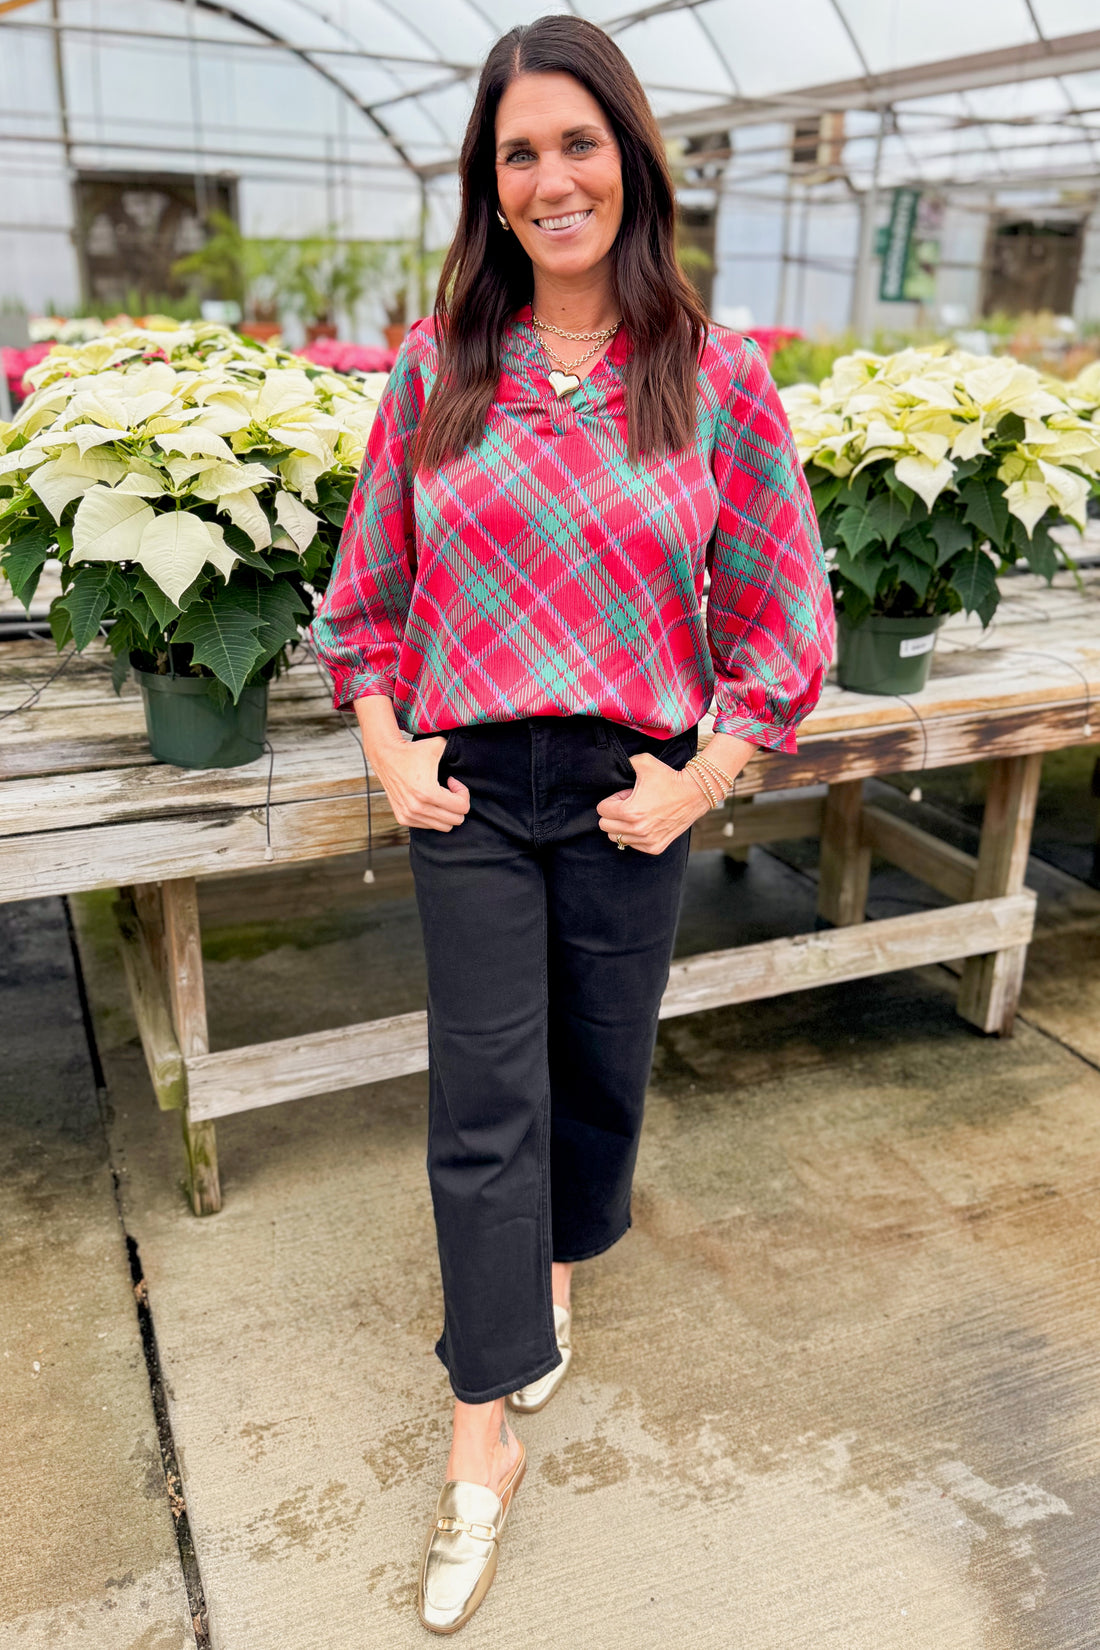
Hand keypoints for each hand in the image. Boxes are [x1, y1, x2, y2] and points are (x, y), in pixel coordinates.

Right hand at [353, 697, 468, 831]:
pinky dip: (433, 815)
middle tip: (449, 790)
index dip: (463, 793)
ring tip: (439, 795)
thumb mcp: (438, 746)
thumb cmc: (411, 752)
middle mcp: (418, 808)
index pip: (462, 808)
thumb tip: (468, 755)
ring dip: (446, 811)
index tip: (453, 781)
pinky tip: (428, 800)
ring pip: (443, 826)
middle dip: (457, 804)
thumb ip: (456, 750)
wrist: (385, 757)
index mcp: (428, 793)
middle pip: (455, 820)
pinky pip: (429, 826)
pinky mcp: (403, 818)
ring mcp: (410, 815)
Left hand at [596, 753, 711, 854]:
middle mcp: (637, 829)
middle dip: (613, 814)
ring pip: (618, 838)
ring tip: (638, 814)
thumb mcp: (644, 762)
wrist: (695, 793)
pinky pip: (633, 845)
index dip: (612, 800)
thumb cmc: (669, 778)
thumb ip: (625, 762)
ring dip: (623, 826)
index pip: (602, 810)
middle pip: (606, 827)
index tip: (625, 795)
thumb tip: (617, 766)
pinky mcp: (655, 847)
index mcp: (630, 811)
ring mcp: (647, 840)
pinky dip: (635, 835)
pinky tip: (646, 823)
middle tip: (629, 804)